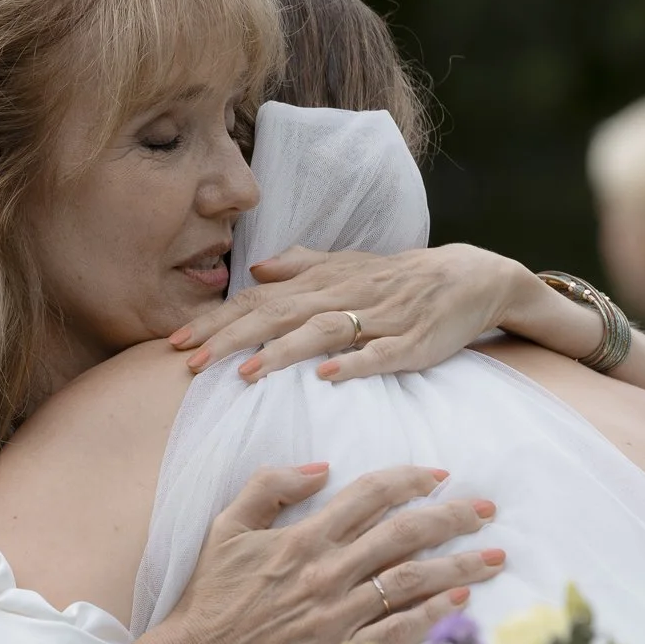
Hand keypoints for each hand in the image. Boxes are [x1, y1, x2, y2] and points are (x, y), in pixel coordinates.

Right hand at [167, 463, 503, 643]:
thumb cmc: (210, 596)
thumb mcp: (226, 526)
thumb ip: (270, 486)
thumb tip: (321, 469)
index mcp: (303, 538)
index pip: (370, 496)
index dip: (410, 480)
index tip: (439, 477)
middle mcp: (328, 573)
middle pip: (405, 535)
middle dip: (453, 518)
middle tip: (486, 510)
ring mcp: (338, 617)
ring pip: (413, 582)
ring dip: (459, 567)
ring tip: (495, 558)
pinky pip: (399, 633)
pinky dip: (433, 617)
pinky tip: (461, 604)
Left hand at [171, 245, 529, 382]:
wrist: (469, 277)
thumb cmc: (399, 279)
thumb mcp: (348, 268)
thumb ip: (302, 267)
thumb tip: (256, 271)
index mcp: (323, 281)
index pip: (259, 300)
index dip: (217, 320)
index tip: (175, 342)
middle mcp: (343, 295)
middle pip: (278, 314)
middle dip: (232, 337)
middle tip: (189, 360)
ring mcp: (378, 318)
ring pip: (322, 331)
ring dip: (283, 352)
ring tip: (245, 373)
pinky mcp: (411, 342)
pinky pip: (380, 354)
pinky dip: (354, 363)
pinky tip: (327, 376)